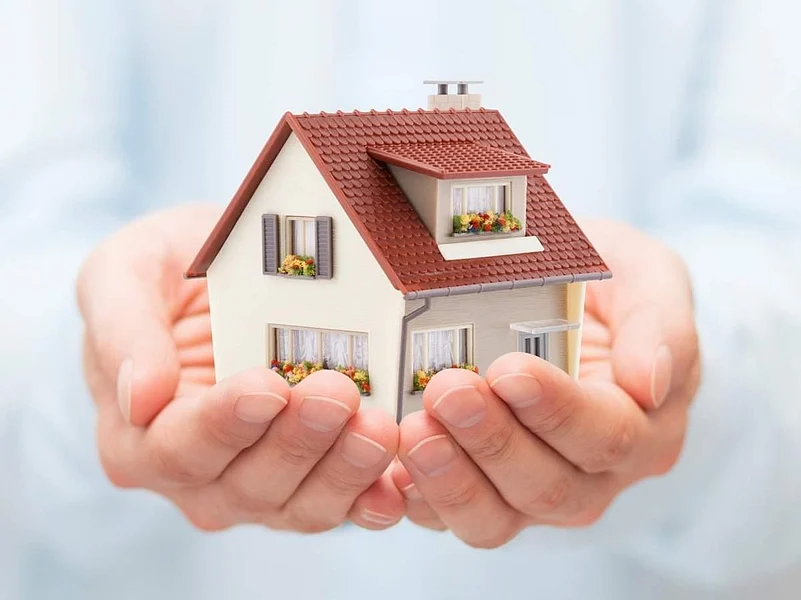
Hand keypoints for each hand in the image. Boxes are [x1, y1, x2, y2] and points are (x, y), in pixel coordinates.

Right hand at [77, 205, 402, 531]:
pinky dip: (372, 498)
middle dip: (297, 442)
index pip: (176, 448)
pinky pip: (343, 504)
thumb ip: (122, 330)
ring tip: (379, 427)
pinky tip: (399, 482)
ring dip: (343, 471)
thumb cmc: (167, 271)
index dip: (224, 424)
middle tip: (337, 393)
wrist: (226, 271)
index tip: (268, 387)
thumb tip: (137, 398)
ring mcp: (260, 484)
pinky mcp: (314, 478)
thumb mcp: (124, 272)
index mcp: (139, 436)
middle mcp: (199, 476)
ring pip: (300, 504)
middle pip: (246, 483)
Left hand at [391, 221, 700, 546]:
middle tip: (448, 390)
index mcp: (642, 429)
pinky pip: (448, 516)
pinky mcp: (479, 492)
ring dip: (450, 479)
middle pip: (546, 485)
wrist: (558, 295)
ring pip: (496, 517)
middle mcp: (591, 475)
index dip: (557, 409)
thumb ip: (660, 324)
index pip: (605, 435)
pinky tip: (390, 469)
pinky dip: (417, 500)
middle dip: (493, 441)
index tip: (509, 370)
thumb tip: (651, 382)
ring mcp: (530, 492)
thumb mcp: (647, 276)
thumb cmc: (606, 284)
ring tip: (413, 430)